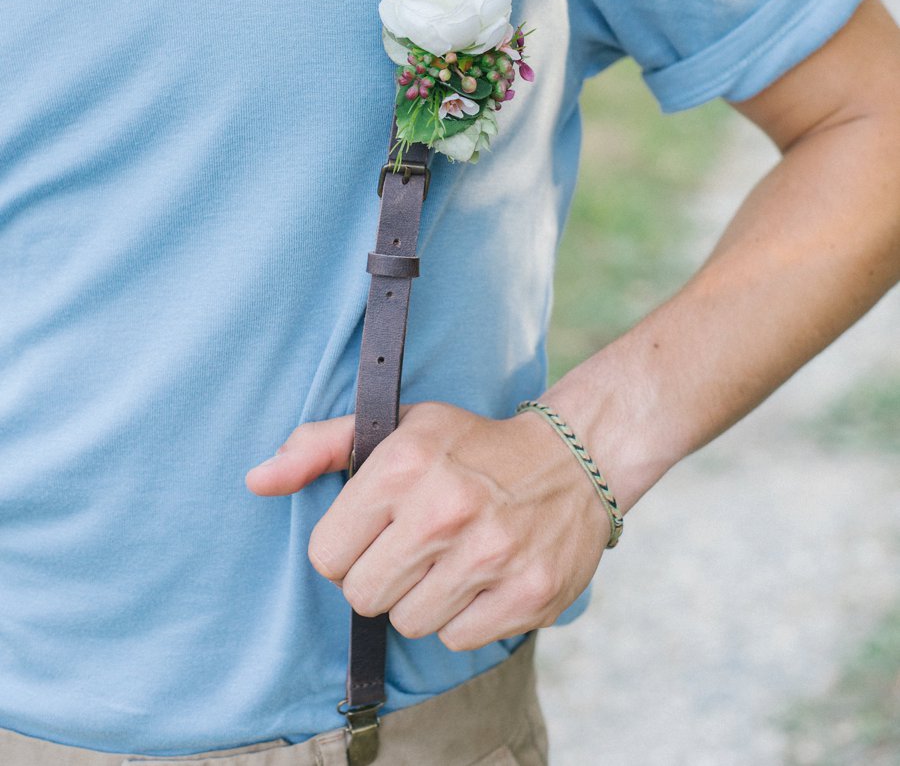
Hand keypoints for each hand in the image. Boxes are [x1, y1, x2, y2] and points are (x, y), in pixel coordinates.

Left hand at [245, 400, 608, 650]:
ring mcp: (490, 555)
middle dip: (381, 577)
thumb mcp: (396, 426)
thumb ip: (320, 446)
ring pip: (409, 623)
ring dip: (422, 599)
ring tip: (449, 559)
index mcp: (402, 465)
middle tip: (413, 547)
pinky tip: (481, 576)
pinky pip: (457, 639)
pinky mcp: (526, 594)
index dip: (345, 549)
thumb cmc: (468, 446)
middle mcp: (444, 509)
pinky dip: (464, 616)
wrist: (572, 459)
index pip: (325, 556)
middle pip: (363, 597)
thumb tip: (256, 480)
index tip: (373, 531)